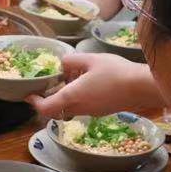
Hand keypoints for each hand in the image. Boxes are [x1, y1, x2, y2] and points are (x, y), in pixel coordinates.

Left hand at [29, 52, 160, 120]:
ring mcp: (92, 112)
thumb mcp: (90, 59)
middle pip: (56, 111)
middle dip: (48, 100)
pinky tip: (86, 82)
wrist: (141, 87)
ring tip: (69, 78)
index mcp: (72, 96)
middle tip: (47, 86)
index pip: (45, 108)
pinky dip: (77, 98)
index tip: (29, 94)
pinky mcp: (102, 111)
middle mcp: (80, 108)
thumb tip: (63, 63)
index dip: (34, 102)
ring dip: (64, 98)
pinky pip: (82, 107)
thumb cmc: (115, 72)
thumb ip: (72, 60)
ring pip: (69, 109)